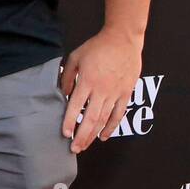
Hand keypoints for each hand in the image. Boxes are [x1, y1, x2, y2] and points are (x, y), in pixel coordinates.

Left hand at [59, 28, 142, 153]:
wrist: (123, 40)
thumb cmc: (97, 47)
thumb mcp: (75, 57)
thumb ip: (67, 76)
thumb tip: (63, 94)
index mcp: (87, 81)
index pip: (76, 106)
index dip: (69, 121)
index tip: (65, 133)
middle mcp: (102, 90)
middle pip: (90, 118)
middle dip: (81, 135)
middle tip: (74, 148)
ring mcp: (115, 93)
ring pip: (104, 119)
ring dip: (94, 134)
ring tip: (85, 146)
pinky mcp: (126, 93)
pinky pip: (119, 114)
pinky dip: (111, 127)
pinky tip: (103, 136)